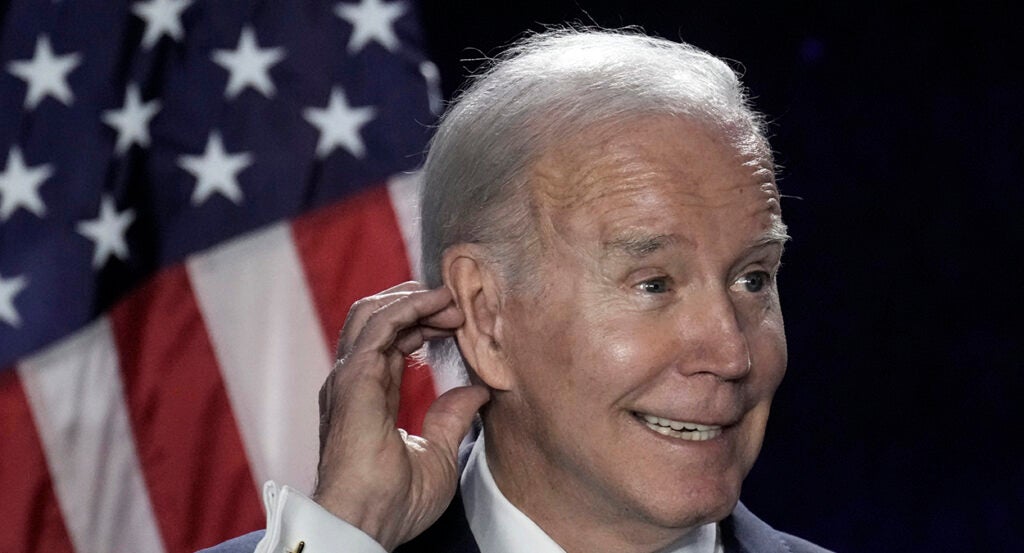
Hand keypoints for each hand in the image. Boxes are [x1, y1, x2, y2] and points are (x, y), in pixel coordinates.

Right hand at [312, 282, 489, 550]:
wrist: (365, 522)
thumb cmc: (392, 502)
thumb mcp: (437, 455)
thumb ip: (451, 418)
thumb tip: (477, 391)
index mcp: (368, 397)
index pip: (391, 342)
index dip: (423, 324)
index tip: (457, 321)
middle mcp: (353, 381)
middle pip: (378, 319)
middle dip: (418, 303)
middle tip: (457, 302)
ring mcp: (349, 377)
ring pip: (373, 313)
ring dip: (414, 299)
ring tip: (450, 298)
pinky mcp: (354, 377)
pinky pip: (380, 325)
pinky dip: (409, 306)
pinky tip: (438, 303)